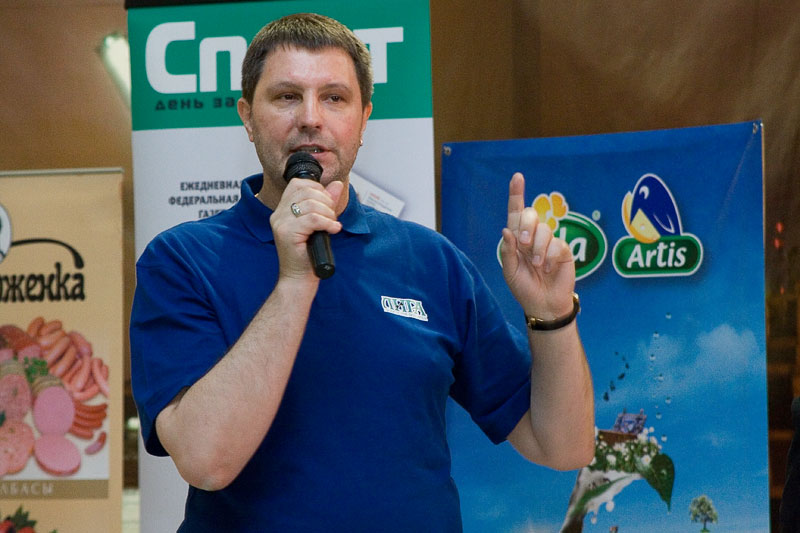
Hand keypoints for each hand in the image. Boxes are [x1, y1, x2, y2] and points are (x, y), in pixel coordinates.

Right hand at [269, 178, 343, 279]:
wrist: (298, 279)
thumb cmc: (308, 255)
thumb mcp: (320, 224)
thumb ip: (326, 203)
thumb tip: (337, 185)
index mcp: (282, 210)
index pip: (298, 184)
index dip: (317, 189)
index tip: (327, 204)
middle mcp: (278, 214)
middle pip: (306, 191)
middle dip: (326, 201)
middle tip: (331, 217)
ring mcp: (281, 223)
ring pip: (311, 205)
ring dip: (328, 214)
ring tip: (331, 225)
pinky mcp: (287, 233)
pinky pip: (313, 219)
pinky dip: (328, 223)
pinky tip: (333, 230)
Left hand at [500, 172, 575, 319]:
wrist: (543, 305)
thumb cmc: (524, 288)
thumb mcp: (510, 272)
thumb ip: (507, 252)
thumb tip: (506, 230)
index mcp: (517, 239)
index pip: (516, 213)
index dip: (516, 194)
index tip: (517, 177)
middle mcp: (532, 237)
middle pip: (530, 215)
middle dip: (526, 226)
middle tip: (524, 244)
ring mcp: (549, 242)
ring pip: (544, 230)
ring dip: (538, 249)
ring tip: (537, 266)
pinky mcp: (563, 251)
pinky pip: (557, 244)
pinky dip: (549, 257)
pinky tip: (548, 269)